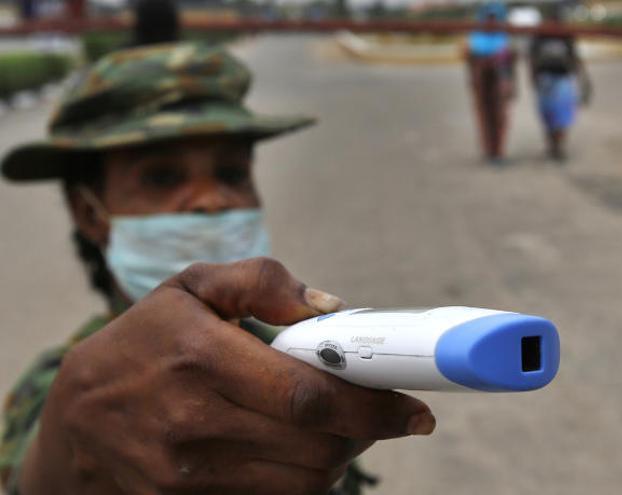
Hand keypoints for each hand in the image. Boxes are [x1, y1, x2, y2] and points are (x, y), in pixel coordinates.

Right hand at [22, 258, 434, 494]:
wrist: (74, 421)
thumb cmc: (142, 343)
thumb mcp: (191, 288)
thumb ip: (262, 280)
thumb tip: (332, 307)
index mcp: (201, 357)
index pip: (309, 396)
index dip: (372, 407)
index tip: (413, 410)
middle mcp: (193, 421)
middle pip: (315, 446)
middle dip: (365, 433)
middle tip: (383, 414)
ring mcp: (186, 472)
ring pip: (301, 481)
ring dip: (338, 457)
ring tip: (342, 428)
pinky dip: (302, 479)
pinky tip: (302, 450)